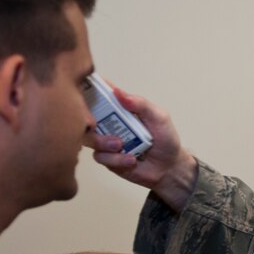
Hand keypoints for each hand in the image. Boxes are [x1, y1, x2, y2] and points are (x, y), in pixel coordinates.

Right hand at [90, 85, 197, 211]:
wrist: (169, 168)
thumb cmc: (166, 139)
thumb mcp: (159, 117)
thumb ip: (141, 104)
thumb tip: (118, 92)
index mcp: (123, 110)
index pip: (103, 95)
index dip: (91, 88)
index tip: (84, 85)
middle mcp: (111, 124)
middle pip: (87, 116)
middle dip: (89, 119)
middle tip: (97, 122)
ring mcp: (107, 141)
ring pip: (90, 138)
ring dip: (104, 142)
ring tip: (121, 145)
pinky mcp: (108, 159)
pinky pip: (100, 156)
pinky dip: (116, 159)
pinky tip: (131, 159)